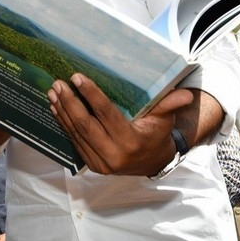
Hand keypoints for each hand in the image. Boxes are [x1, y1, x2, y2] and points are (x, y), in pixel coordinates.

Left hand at [48, 73, 193, 175]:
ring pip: (76, 132)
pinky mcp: (91, 163)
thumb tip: (186, 94)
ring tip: (53, 91)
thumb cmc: (156, 134)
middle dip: (69, 102)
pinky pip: (74, 140)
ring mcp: (100, 162)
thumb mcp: (164, 119)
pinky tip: (55, 107)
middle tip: (58, 83)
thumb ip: (169, 105)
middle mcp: (113, 154)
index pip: (106, 114)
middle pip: (85, 124)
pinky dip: (63, 123)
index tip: (76, 77)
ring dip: (62, 110)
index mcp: (131, 142)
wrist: (151, 162)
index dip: (90, 94)